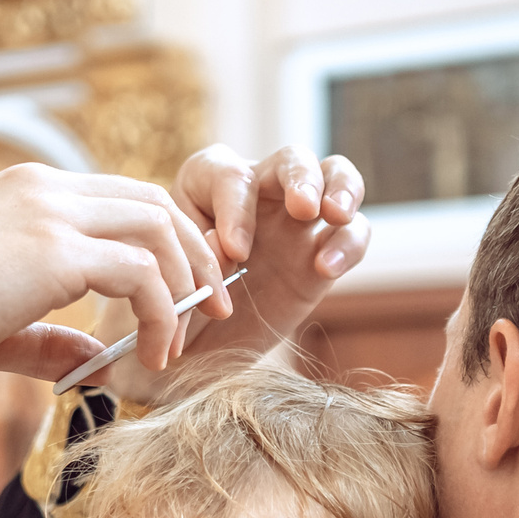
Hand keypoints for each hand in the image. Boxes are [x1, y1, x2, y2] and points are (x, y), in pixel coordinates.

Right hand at [0, 165, 230, 384]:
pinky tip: (150, 354)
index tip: (181, 296)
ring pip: (159, 227)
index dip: (165, 243)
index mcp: (28, 191)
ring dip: (185, 286)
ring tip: (180, 342)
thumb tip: (86, 367)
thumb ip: (46, 336)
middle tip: (210, 312)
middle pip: (155, 202)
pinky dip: (160, 313)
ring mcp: (50, 212)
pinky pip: (141, 272)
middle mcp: (44, 188)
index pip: (122, 198)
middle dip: (196, 256)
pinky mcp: (54, 251)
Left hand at [96, 144, 369, 404]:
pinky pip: (353, 232)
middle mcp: (256, 192)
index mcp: (205, 187)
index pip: (227, 175)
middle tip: (302, 207)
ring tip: (333, 215)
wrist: (185, 358)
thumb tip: (224, 252)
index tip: (233, 252)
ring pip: (333, 175)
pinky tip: (328, 267)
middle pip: (290, 159)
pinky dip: (349, 242)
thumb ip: (190, 269)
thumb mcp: (165, 291)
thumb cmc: (167, 312)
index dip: (235, 208)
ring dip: (339, 188)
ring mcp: (296, 219)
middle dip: (299, 177)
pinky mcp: (323, 252)